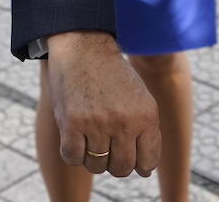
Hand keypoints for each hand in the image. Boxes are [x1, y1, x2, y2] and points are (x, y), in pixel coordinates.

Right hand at [46, 31, 159, 177]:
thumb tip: (144, 173)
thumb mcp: (140, 99)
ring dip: (92, 158)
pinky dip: (73, 153)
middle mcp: (124, 121)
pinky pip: (73, 157)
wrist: (84, 46)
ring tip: (90, 137)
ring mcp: (97, 123)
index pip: (147, 163)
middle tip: (106, 146)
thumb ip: (146, 134)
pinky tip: (75, 137)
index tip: (128, 153)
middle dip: (115, 163)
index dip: (137, 164)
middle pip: (122, 168)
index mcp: (146, 116)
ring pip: (97, 166)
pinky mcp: (71, 122)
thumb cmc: (112, 76)